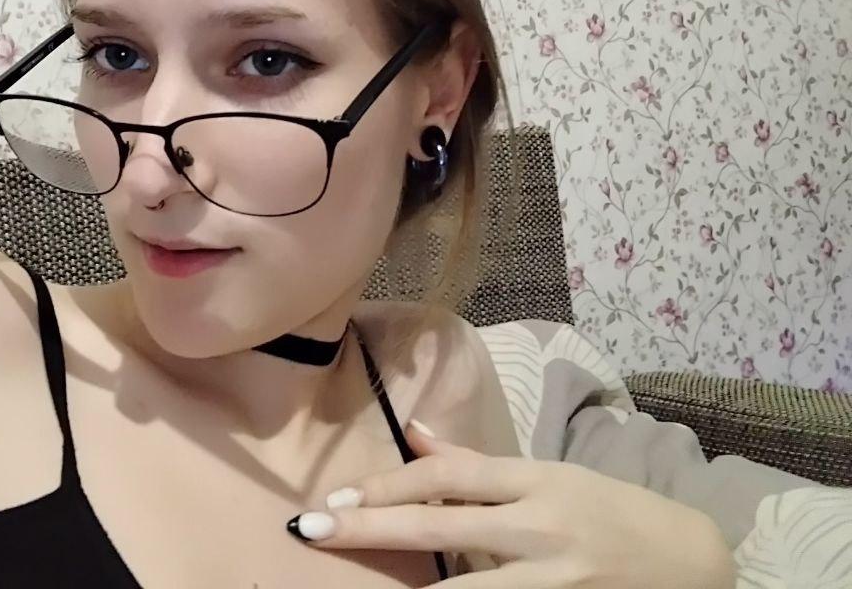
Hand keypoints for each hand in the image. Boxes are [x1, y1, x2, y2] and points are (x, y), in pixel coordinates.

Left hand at [286, 421, 735, 587]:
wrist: (696, 565)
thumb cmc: (614, 512)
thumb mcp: (551, 475)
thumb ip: (480, 465)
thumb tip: (414, 436)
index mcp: (537, 481)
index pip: (448, 476)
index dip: (387, 486)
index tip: (336, 499)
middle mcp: (543, 527)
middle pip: (442, 525)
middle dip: (371, 528)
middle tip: (313, 529)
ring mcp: (556, 580)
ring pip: (469, 588)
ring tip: (354, 586)